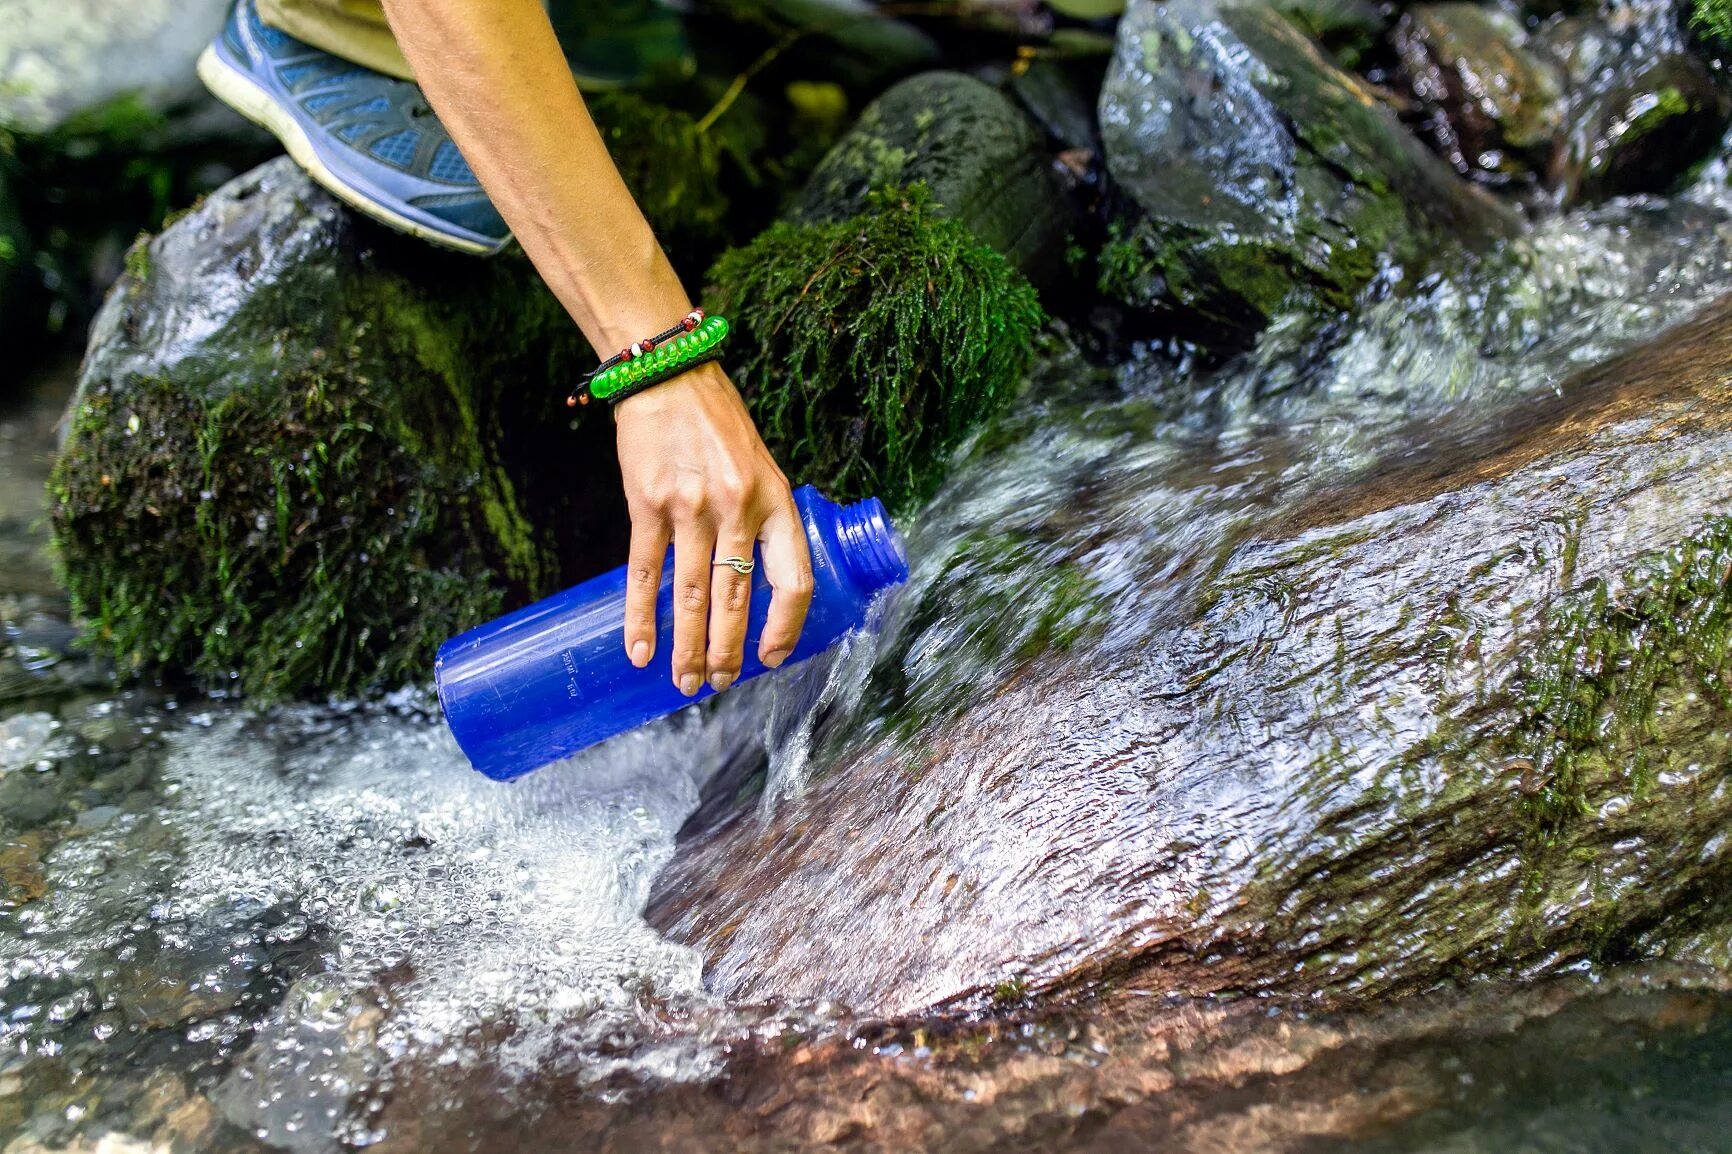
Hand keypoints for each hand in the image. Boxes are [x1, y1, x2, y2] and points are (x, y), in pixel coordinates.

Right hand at [614, 362, 814, 694]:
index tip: (771, 657)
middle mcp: (738, 507)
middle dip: (728, 652)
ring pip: (692, 595)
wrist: (668, 375)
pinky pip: (645, 573)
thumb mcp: (761, 466)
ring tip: (685, 682)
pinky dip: (641, 618)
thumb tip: (757, 584)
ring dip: (688, 647)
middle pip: (737, 599)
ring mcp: (691, 507)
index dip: (785, 626)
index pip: (793, 579)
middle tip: (719, 685)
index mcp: (776, 501)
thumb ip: (763, 519)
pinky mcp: (647, 504)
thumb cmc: (718, 424)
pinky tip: (640, 650)